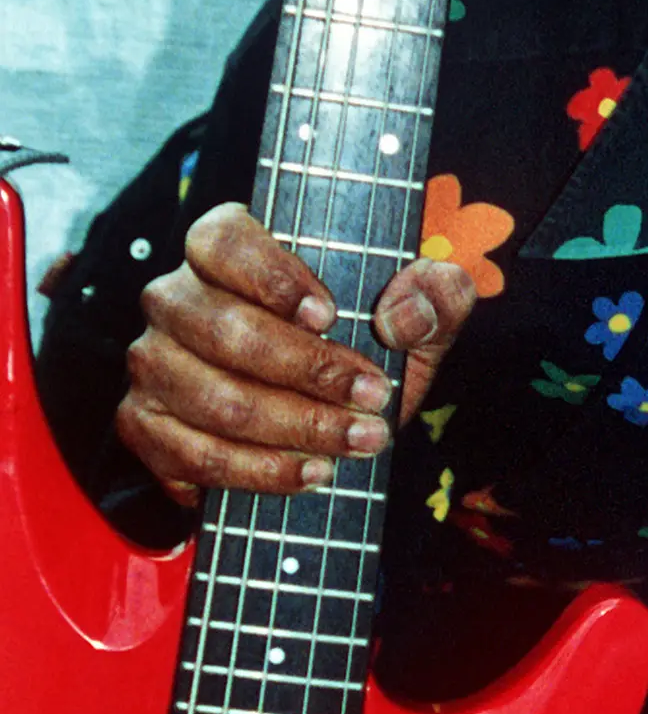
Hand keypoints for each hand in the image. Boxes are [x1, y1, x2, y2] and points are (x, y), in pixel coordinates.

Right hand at [117, 202, 475, 500]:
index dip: (272, 276)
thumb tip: (406, 312)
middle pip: (225, 330)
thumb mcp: (419, 319)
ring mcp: (153, 362)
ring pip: (213, 399)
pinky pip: (192, 455)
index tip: (330, 315)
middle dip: (310, 371)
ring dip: (295, 428)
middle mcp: (175, 298)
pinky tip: (310, 473)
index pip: (223, 240)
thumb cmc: (366, 349)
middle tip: (374, 398)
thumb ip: (435, 296)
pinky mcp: (145, 425)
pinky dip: (257, 471)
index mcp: (226, 248)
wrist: (331, 418)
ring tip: (360, 441)